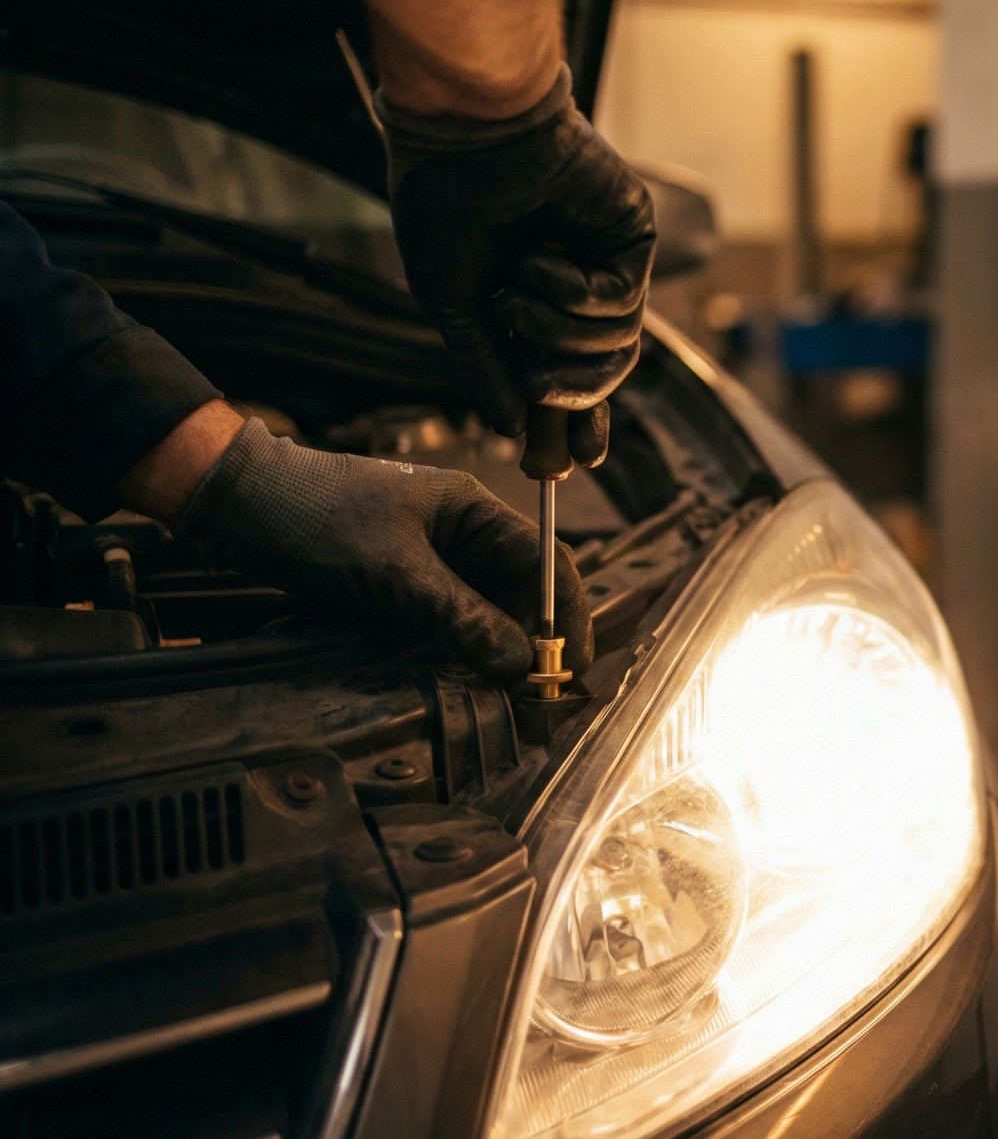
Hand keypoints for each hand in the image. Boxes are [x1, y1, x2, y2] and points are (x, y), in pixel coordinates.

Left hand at [175, 419, 590, 679]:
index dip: (566, 615)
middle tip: (539, 692)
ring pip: (484, 608)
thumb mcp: (392, 573)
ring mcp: (429, 556)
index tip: (570, 663)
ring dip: (497, 648)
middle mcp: (460, 531)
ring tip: (507, 691)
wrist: (231, 500)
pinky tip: (464, 674)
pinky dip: (459, 646)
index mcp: (473, 509)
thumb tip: (520, 662)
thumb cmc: (311, 515)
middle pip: (520, 590)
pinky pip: (446, 617)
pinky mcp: (398, 580)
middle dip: (534, 640)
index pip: (545, 562)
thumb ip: (461, 617)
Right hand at [379, 67, 653, 471]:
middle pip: (602, 377)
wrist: (467, 137)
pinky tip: (541, 264)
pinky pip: (623, 305)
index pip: (566, 379)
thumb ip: (486, 367)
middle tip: (539, 396)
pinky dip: (576, 296)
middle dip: (574, 400)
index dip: (568, 425)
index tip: (559, 471)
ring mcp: (608, 267)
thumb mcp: (453, 305)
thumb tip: (508, 427)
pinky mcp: (634, 243)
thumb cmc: (446, 207)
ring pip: (617, 348)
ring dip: (560, 335)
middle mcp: (576, 292)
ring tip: (517, 296)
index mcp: (533, 308)